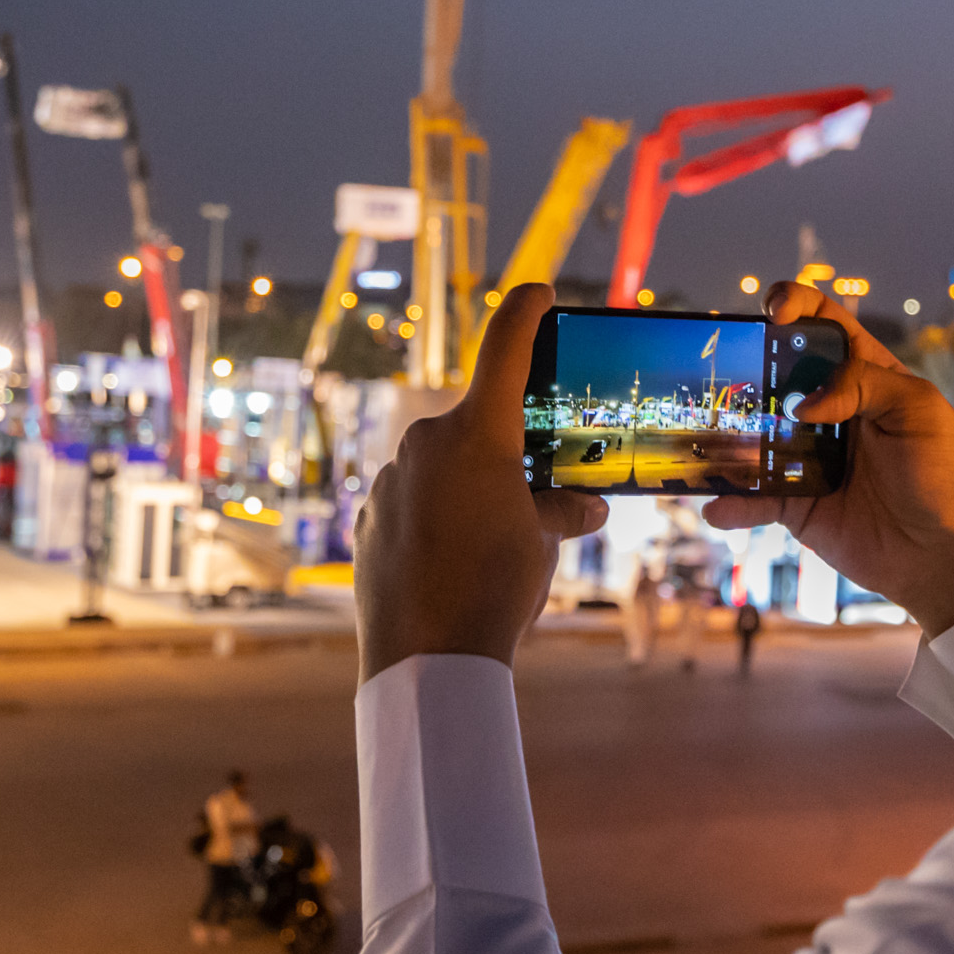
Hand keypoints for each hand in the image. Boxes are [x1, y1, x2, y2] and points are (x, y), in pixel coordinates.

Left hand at [352, 285, 607, 682]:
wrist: (425, 661)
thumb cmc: (493, 591)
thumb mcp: (542, 545)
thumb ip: (560, 510)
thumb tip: (585, 506)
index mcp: (476, 434)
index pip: (504, 348)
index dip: (524, 312)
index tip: (536, 292)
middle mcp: (424, 443)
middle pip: (475, 424)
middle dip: (505, 447)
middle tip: (534, 485)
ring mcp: (388, 481)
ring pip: (440, 467)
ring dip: (468, 489)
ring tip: (492, 545)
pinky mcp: (367, 519)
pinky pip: (410, 503)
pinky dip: (435, 519)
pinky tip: (451, 563)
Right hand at [704, 284, 953, 635]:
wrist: (947, 559)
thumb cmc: (946, 478)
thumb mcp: (919, 412)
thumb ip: (864, 384)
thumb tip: (803, 402)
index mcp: (865, 375)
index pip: (823, 324)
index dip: (795, 305)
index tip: (774, 314)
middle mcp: (831, 411)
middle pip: (776, 374)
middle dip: (746, 367)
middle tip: (727, 375)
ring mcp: (809, 458)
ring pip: (754, 435)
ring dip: (727, 435)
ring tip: (705, 437)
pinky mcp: (798, 505)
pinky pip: (755, 499)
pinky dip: (732, 503)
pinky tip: (716, 506)